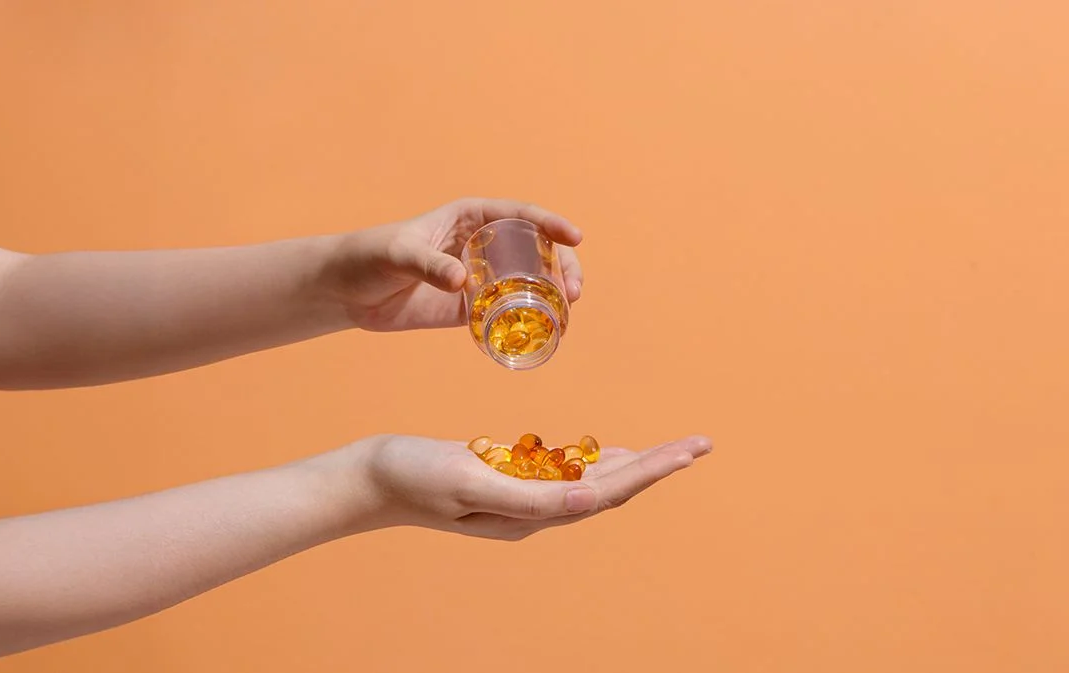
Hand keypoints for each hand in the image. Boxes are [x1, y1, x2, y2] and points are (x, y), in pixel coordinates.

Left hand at [321, 198, 586, 331]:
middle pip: (537, 250)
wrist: (345, 290)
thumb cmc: (368, 256)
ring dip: (553, 296)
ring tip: (567, 313)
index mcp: (471, 216)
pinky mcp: (469, 306)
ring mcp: (479, 276)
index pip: (522, 215)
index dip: (552, 223)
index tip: (575, 237)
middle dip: (564, 267)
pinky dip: (527, 321)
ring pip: (528, 281)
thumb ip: (429, 264)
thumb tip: (462, 282)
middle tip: (573, 291)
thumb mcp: (399, 253)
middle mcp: (482, 243)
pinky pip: (506, 312)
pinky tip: (542, 333)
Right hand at [328, 434, 711, 540]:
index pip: (607, 490)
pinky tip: (604, 451)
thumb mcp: (469, 479)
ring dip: (632, 464)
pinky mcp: (506, 483)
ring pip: (591, 482)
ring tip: (672, 450)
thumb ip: (529, 495)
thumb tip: (588, 498)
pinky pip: (562, 473)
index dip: (653, 469)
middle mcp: (534, 513)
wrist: (367, 480)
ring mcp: (520, 500)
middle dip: (658, 465)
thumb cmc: (412, 475)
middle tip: (701, 444)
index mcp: (532, 513)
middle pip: (610, 487)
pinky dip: (591, 460)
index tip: (691, 450)